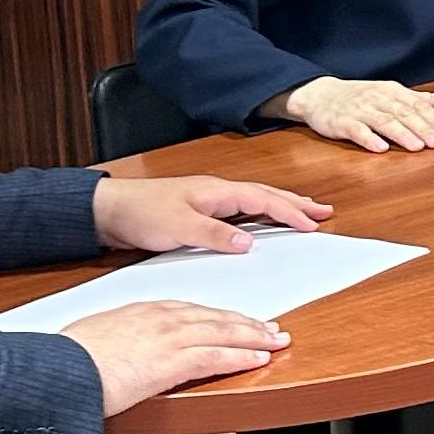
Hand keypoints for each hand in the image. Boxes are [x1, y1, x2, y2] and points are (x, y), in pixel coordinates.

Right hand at [61, 298, 284, 413]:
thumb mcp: (96, 340)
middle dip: (247, 323)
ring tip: (276, 341)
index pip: (193, 310)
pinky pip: (216, 356)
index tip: (237, 319)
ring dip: (254, 337)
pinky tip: (259, 358)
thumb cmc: (70, 358)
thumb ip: (119, 341)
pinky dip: (242, 356)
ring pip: (223, 333)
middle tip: (271, 327)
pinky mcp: (171, 361)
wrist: (60, 368)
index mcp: (144, 311)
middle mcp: (161, 318)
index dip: (221, 315)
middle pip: (215, 317)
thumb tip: (121, 352)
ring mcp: (168, 338)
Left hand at [93, 175, 330, 255]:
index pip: (263, 199)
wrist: (110, 210)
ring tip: (303, 214)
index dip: (290, 211)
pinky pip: (241, 211)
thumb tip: (250, 242)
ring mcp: (209, 201)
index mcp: (217, 192)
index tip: (313, 223)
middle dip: (295, 203)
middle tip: (323, 212)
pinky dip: (260, 215)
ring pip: (255, 202)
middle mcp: (217, 193)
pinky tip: (262, 225)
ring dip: (280, 207)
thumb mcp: (180, 227)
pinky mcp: (200, 212)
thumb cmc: (142, 213)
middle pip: (266, 195)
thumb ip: (216, 234)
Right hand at [284, 75, 433, 151]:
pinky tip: (381, 148)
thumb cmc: (358, 97)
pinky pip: (357, 131)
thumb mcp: (388, 93)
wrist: (319, 95)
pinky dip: (369, 139)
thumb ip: (417, 100)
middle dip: (422, 127)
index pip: (414, 103)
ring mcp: (358, 110)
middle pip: (402, 113)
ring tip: (417, 146)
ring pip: (383, 122)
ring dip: (402, 134)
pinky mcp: (342, 123)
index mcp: (389, 90)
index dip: (431, 118)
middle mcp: (375, 98)